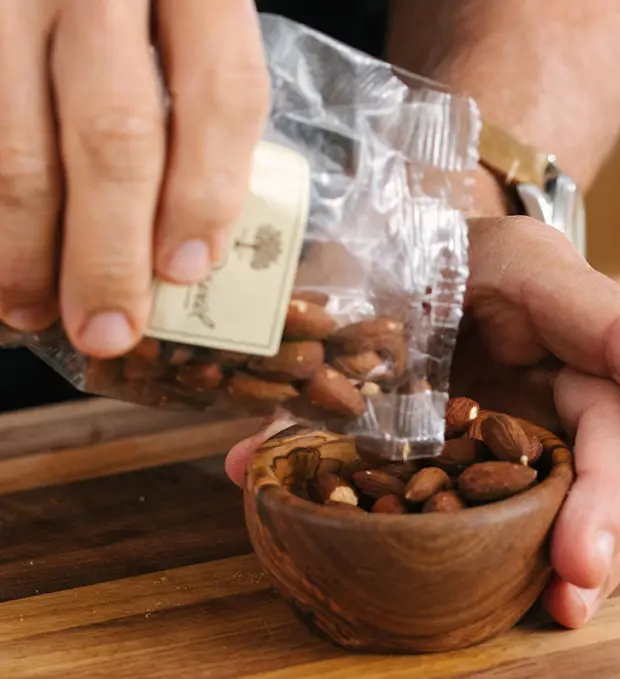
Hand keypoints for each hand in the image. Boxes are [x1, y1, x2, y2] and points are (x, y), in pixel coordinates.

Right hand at [0, 0, 267, 356]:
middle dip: (109, 253)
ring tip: (31, 309)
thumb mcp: (180, 15)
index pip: (222, 93)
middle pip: (115, 134)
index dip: (207, 195)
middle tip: (108, 329)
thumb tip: (177, 250)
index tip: (185, 271)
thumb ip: (192, 101)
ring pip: (15, 142)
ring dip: (24, 246)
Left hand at [226, 214, 619, 629]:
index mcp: (541, 284)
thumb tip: (250, 472)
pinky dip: (565, 549)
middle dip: (607, 509)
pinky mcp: (560, 441)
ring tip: (563, 610)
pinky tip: (546, 599)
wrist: (442, 254)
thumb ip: (323, 371)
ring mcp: (575, 399)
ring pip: (613, 479)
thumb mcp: (368, 287)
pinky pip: (578, 497)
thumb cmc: (411, 261)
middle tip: (575, 577)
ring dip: (596, 549)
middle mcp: (576, 349)